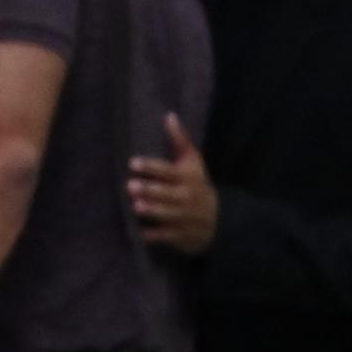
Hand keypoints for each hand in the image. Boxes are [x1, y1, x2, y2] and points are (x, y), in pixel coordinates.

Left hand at [124, 112, 217, 255]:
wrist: (221, 221)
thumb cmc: (197, 186)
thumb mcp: (193, 163)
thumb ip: (180, 141)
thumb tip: (169, 115)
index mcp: (187, 178)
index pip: (167, 171)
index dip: (151, 167)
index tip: (133, 163)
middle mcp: (186, 198)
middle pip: (167, 193)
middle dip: (150, 191)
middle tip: (131, 186)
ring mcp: (185, 217)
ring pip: (167, 214)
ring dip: (153, 211)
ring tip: (136, 207)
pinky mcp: (182, 235)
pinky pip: (168, 235)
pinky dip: (155, 235)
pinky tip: (141, 232)